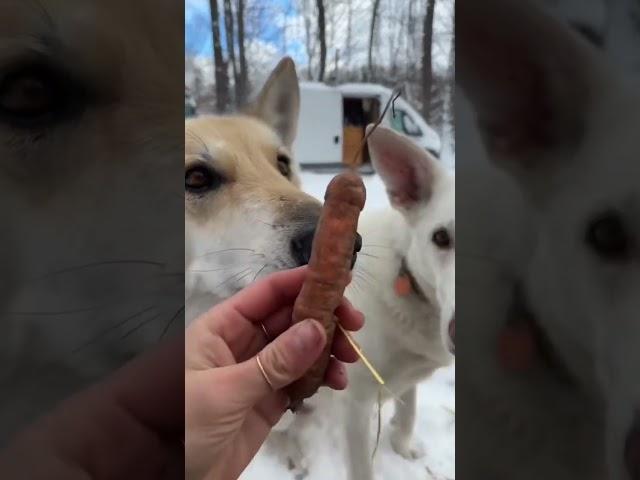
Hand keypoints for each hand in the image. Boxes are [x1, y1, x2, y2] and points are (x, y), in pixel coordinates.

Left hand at [185, 266, 363, 479]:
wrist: (163, 474)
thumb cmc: (181, 422)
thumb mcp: (225, 390)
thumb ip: (273, 362)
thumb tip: (318, 329)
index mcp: (224, 327)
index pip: (268, 293)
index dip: (303, 282)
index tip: (340, 281)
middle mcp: (243, 343)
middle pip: (291, 318)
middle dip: (324, 317)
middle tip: (355, 325)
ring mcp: (258, 372)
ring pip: (301, 349)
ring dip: (327, 349)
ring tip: (349, 359)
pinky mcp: (268, 401)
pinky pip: (300, 380)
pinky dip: (321, 377)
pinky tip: (336, 381)